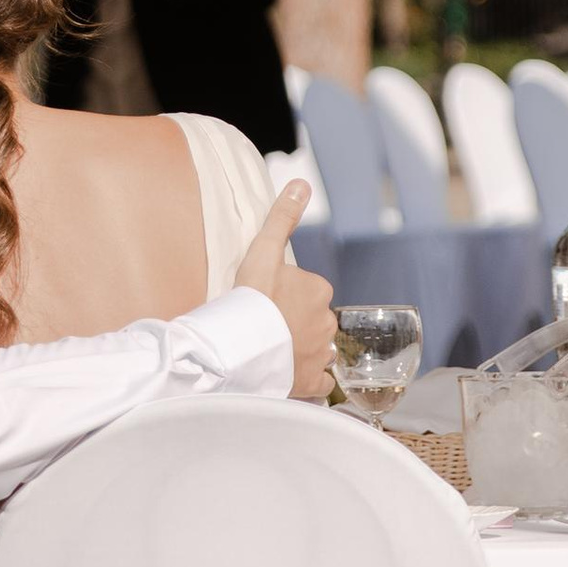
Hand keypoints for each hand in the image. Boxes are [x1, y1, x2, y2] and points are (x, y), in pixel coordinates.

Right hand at [233, 177, 333, 400]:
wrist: (239, 346)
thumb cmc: (251, 297)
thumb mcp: (264, 250)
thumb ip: (282, 217)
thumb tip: (302, 183)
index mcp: (319, 290)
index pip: (309, 291)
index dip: (287, 295)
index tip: (267, 300)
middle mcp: (327, 323)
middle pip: (314, 319)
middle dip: (297, 323)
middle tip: (267, 326)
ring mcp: (321, 355)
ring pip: (320, 349)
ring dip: (305, 349)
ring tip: (276, 350)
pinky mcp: (312, 383)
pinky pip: (322, 382)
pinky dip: (311, 379)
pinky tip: (292, 374)